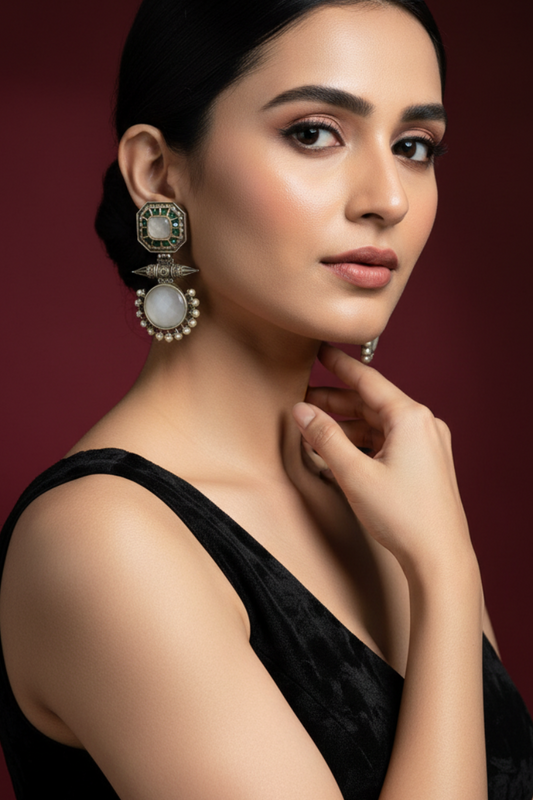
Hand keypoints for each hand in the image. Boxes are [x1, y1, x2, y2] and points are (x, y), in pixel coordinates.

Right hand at [293, 343, 473, 578]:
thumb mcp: (354, 474)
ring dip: (347, 424)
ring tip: (315, 428)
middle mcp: (424, 424)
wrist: (439, 557)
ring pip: (378, 423)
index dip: (339, 365)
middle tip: (304, 398)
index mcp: (411, 417)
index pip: (368, 380)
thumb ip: (324, 438)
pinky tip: (340, 449)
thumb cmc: (404, 517)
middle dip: (335, 402)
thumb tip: (301, 411)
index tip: (321, 350)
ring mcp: (428, 444)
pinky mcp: (426, 463)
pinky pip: (388, 441)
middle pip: (371, 402)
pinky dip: (363, 441)